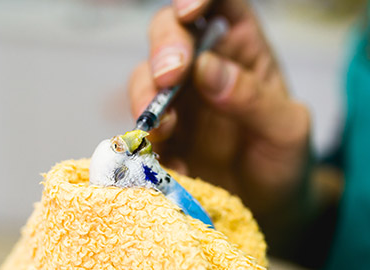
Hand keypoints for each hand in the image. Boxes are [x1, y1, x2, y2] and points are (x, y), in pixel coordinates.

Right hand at [128, 0, 310, 215]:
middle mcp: (203, 68)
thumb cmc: (285, 160)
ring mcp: (177, 101)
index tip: (188, 13)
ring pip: (144, 78)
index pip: (217, 5)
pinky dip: (147, 144)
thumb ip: (254, 98)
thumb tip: (208, 71)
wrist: (268, 207)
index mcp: (240, 49)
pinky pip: (141, 130)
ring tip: (165, 130)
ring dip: (145, 98)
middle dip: (164, 49)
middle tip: (168, 76)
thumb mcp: (286, 129)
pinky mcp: (161, 135)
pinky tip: (173, 163)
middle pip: (170, 34)